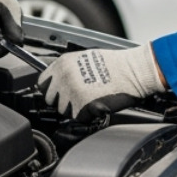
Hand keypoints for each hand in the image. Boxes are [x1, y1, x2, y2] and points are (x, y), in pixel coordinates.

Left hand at [39, 46, 164, 119]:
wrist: (134, 71)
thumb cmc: (116, 64)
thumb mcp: (85, 58)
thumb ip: (68, 69)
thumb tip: (57, 81)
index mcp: (63, 64)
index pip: (42, 83)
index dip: (51, 90)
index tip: (58, 93)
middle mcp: (64, 77)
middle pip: (51, 100)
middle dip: (63, 101)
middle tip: (79, 97)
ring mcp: (72, 92)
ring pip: (64, 111)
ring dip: (76, 109)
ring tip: (92, 98)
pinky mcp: (83, 106)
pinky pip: (79, 118)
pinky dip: (88, 115)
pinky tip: (98, 104)